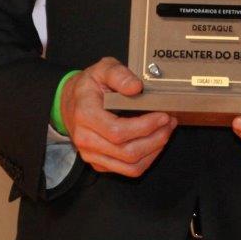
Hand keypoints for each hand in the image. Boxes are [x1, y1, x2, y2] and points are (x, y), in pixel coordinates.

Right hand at [60, 56, 177, 176]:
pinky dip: (147, 159)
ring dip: (154, 151)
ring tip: (166, 132)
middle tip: (170, 122)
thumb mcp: (103, 69)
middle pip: (127, 152)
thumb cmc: (89, 86)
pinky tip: (155, 142)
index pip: (118, 131)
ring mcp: (91, 154)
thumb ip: (119, 75)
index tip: (163, 116)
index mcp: (86, 115)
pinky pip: (127, 170)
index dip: (145, 127)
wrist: (70, 102)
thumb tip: (136, 87)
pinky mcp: (99, 163)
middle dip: (155, 139)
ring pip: (130, 166)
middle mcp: (86, 139)